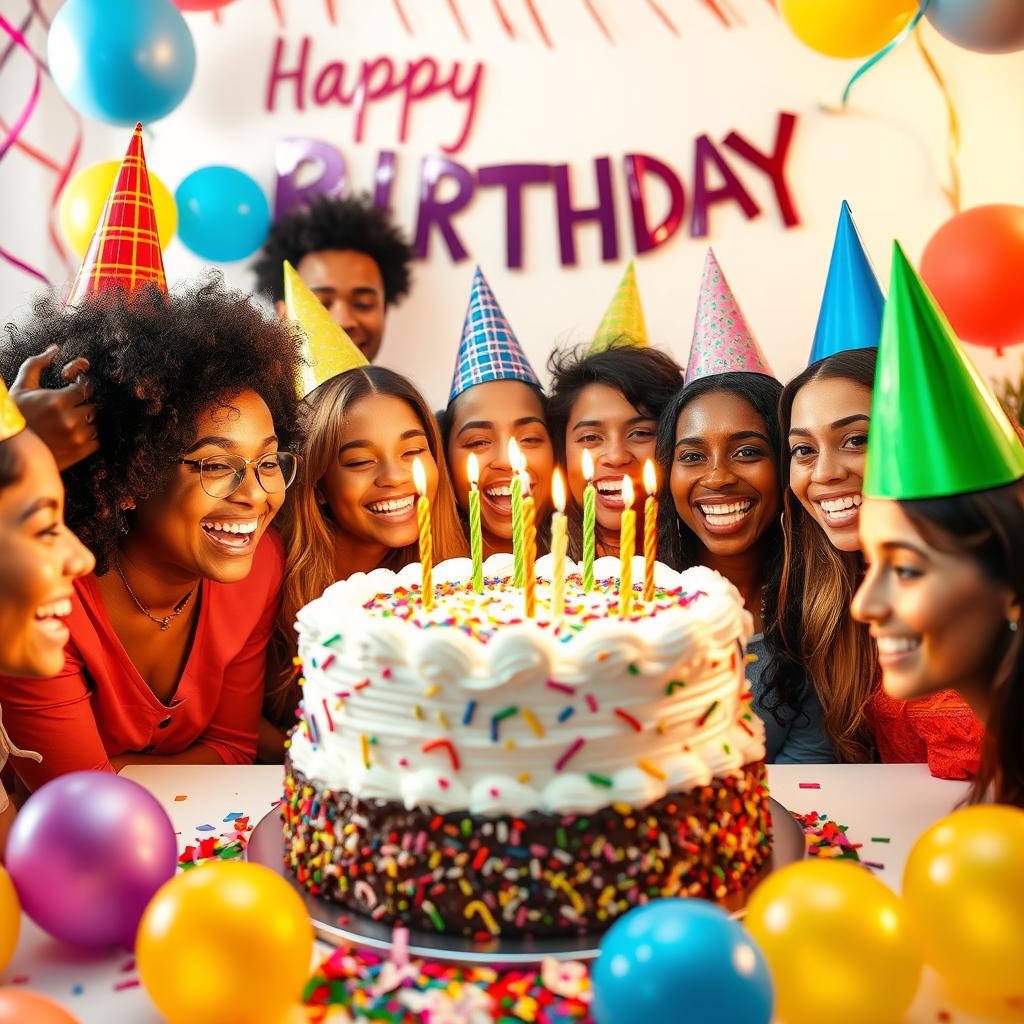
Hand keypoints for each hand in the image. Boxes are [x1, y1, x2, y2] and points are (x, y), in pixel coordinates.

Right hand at [10, 345, 98, 469]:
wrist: (13, 451)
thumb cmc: (16, 417)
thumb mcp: (21, 388)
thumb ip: (36, 365)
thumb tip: (54, 349)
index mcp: (57, 401)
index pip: (85, 388)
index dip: (79, 390)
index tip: (73, 393)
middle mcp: (70, 420)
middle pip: (91, 407)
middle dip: (81, 407)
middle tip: (67, 411)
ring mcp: (77, 437)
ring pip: (94, 424)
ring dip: (84, 423)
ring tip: (66, 425)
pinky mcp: (80, 452)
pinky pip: (96, 441)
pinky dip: (87, 438)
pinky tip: (71, 437)